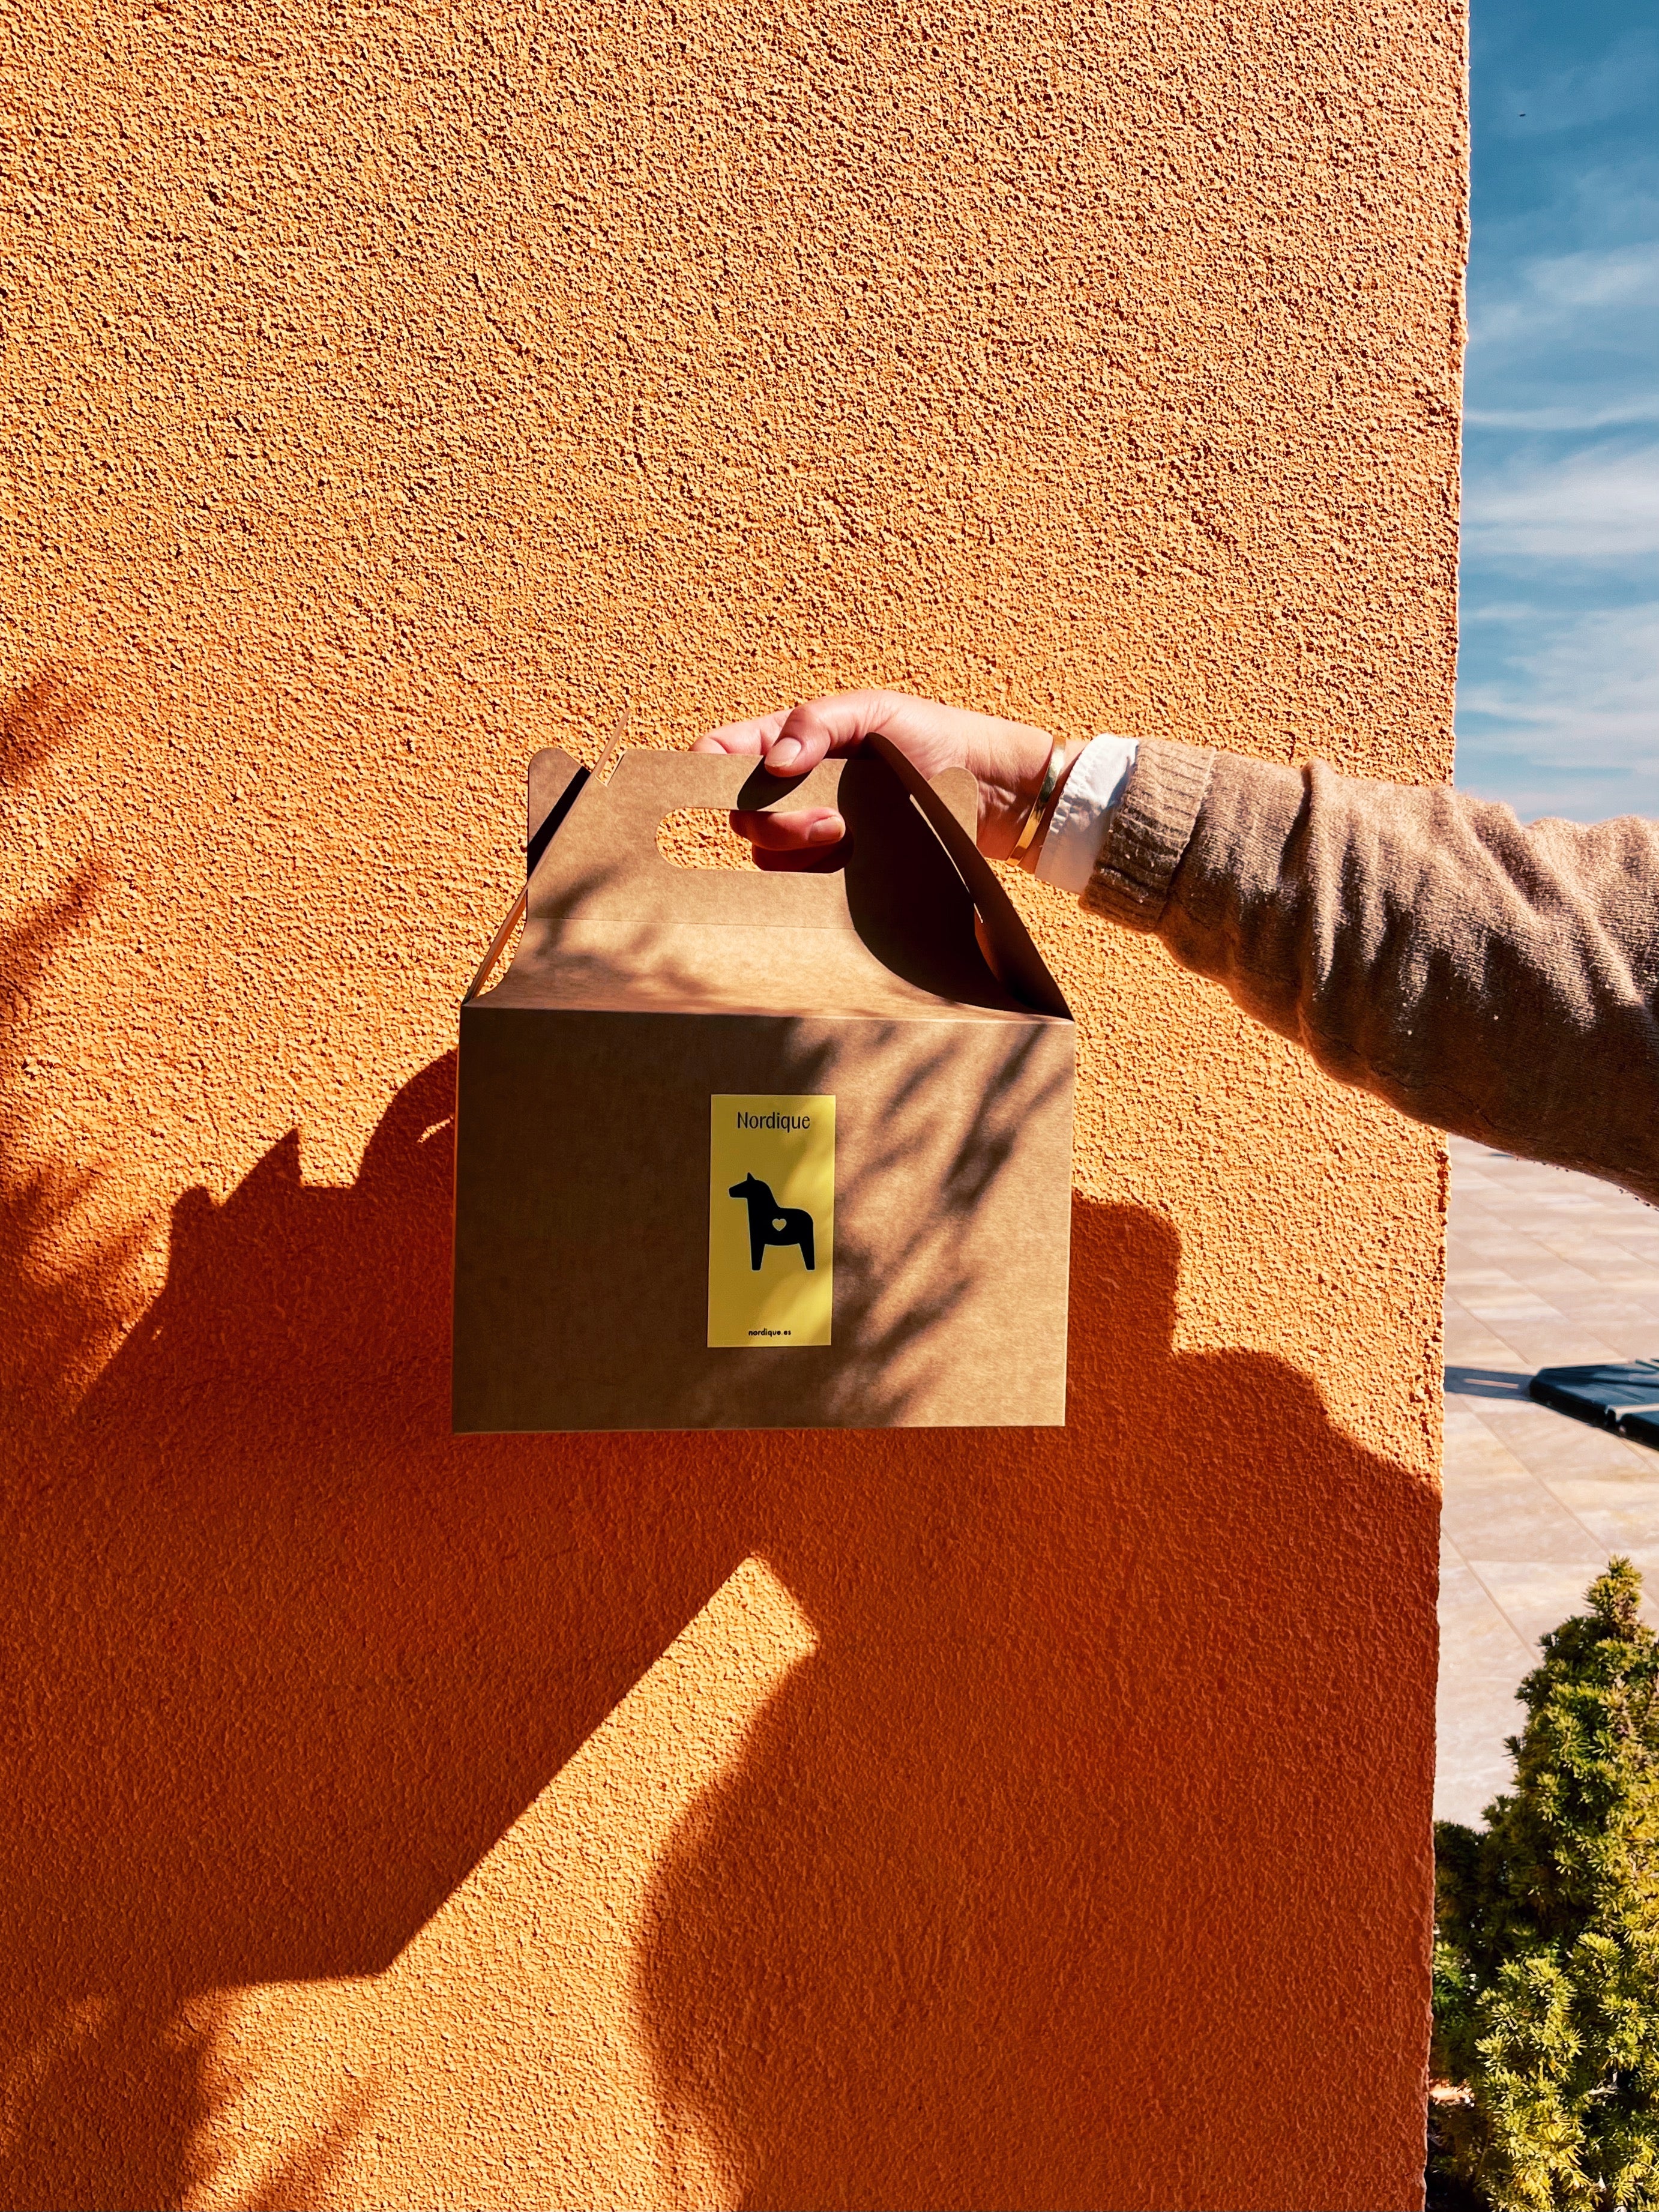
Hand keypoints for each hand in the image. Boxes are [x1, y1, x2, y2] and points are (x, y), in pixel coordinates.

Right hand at [692, 689, 1067, 868]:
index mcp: (792, 743)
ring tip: (848, 837)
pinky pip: (800, 888)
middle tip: (827, 822)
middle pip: (740, 814)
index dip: (708, 767)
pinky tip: (849, 866)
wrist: (993, 795)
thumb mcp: (876, 712)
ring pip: (765, 856)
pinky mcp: (836, 875)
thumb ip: (816, 723)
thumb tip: (772, 763)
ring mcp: (814, 836)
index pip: (721, 752)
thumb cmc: (936, 739)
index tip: (729, 778)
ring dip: (797, 850)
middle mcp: (794, 792)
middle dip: (771, 820)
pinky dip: (814, 880)